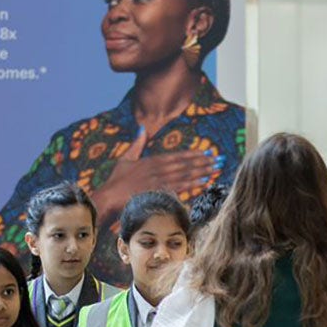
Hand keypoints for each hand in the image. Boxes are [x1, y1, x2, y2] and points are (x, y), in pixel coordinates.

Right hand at [97, 151, 214, 219]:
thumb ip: (136, 144)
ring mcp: (158, 182)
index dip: (192, 154)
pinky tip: (203, 182)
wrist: (109, 198)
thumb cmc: (116, 181)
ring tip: (214, 169)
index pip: (176, 156)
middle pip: (184, 165)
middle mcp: (157, 170)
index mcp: (151, 161)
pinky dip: (192, 185)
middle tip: (217, 160)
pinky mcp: (158, 193)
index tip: (205, 152)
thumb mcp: (125, 159)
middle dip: (201, 162)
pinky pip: (178, 188)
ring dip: (200, 172)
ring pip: (184, 175)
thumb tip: (141, 128)